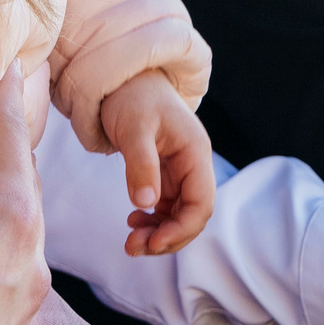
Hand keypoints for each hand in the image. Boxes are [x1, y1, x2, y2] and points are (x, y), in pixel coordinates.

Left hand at [96, 70, 215, 256]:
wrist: (122, 78)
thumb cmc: (131, 96)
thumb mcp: (134, 128)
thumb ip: (141, 164)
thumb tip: (146, 204)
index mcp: (195, 152)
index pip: (201, 203)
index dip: (181, 229)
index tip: (153, 242)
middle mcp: (192, 164)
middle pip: (192, 215)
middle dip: (167, 236)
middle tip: (133, 246)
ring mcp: (179, 170)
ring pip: (179, 214)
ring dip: (159, 232)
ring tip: (131, 240)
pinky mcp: (164, 173)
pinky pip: (166, 206)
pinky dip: (153, 220)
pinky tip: (133, 219)